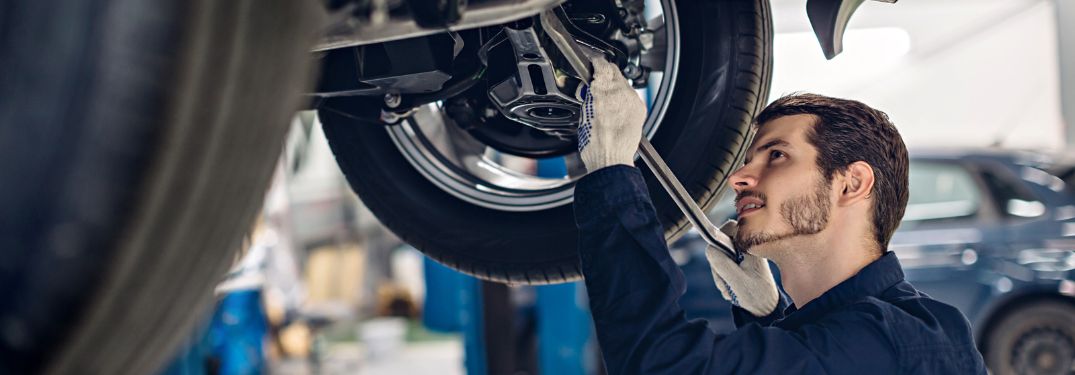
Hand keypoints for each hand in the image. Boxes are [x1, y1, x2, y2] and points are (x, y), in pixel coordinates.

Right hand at [577, 57, 646, 171]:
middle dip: (606, 73)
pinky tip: (616, 108)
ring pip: (624, 83)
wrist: (611, 159)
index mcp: (602, 91)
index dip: (596, 62)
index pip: (602, 64)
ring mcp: (632, 100)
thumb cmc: (595, 144)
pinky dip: (624, 98)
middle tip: (598, 80)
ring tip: (606, 99)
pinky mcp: (640, 108)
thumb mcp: (583, 113)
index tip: (593, 63)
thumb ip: (590, 96)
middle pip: (615, 71)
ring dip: (615, 86)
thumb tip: (591, 88)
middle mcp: (620, 92)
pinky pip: (631, 96)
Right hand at [704, 220, 779, 316]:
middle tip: (726, 281)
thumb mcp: (735, 278)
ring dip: (720, 274)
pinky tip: (732, 287)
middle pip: (719, 244)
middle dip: (718, 264)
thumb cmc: (755, 294)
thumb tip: (709, 247)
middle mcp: (746, 247)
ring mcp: (742, 255)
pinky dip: (723, 277)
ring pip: (719, 257)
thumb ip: (720, 261)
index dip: (718, 240)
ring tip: (731, 287)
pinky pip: (722, 265)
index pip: (727, 228)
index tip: (719, 258)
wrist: (764, 308)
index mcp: (750, 246)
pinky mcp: (739, 264)